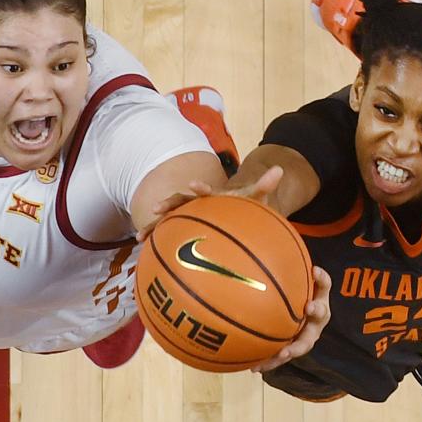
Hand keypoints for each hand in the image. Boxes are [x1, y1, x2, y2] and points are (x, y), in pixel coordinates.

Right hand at [135, 166, 284, 241]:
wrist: (231, 210)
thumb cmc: (243, 206)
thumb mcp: (254, 197)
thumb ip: (264, 185)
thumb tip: (280, 170)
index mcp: (212, 194)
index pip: (205, 189)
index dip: (200, 187)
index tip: (194, 185)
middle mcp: (195, 202)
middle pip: (179, 200)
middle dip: (168, 203)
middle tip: (157, 208)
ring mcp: (186, 214)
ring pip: (167, 218)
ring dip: (154, 224)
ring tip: (141, 236)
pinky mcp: (182, 227)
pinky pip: (166, 234)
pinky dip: (155, 240)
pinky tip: (143, 251)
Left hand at [251, 265, 331, 372]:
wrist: (293, 317)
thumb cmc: (288, 293)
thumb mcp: (288, 279)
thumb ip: (282, 263)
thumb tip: (263, 236)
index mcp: (317, 297)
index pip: (324, 285)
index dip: (322, 278)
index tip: (315, 270)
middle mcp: (315, 318)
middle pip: (320, 317)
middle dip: (316, 313)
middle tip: (309, 309)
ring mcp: (305, 335)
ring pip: (302, 344)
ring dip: (291, 349)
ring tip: (280, 354)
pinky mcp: (291, 349)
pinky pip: (281, 356)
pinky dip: (269, 362)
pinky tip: (252, 367)